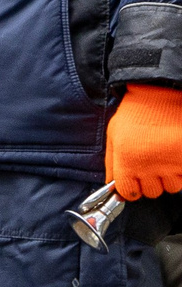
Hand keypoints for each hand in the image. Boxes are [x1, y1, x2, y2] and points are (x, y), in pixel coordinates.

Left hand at [107, 84, 181, 200]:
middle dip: (151, 182)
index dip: (131, 188)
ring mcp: (171, 163)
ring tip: (164, 158)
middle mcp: (149, 166)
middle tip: (151, 165)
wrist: (160, 94)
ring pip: (171, 187)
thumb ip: (112, 164)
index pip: (128, 192)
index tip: (134, 182)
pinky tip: (175, 156)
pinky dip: (181, 171)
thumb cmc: (135, 113)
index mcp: (127, 161)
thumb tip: (113, 187)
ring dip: (169, 177)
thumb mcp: (113, 136)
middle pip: (151, 192)